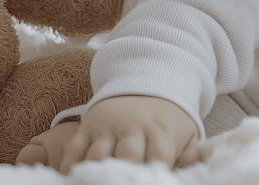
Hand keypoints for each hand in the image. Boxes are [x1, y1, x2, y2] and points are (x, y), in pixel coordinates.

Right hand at [16, 95, 199, 173]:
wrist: (147, 83)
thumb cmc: (168, 120)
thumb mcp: (186, 134)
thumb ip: (188, 158)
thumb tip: (187, 178)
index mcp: (160, 131)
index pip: (158, 159)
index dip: (151, 176)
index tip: (144, 184)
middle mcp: (133, 127)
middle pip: (126, 158)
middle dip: (123, 176)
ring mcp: (108, 125)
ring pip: (97, 156)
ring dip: (95, 175)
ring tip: (95, 184)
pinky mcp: (88, 124)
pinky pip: (75, 149)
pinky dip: (70, 167)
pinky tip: (71, 180)